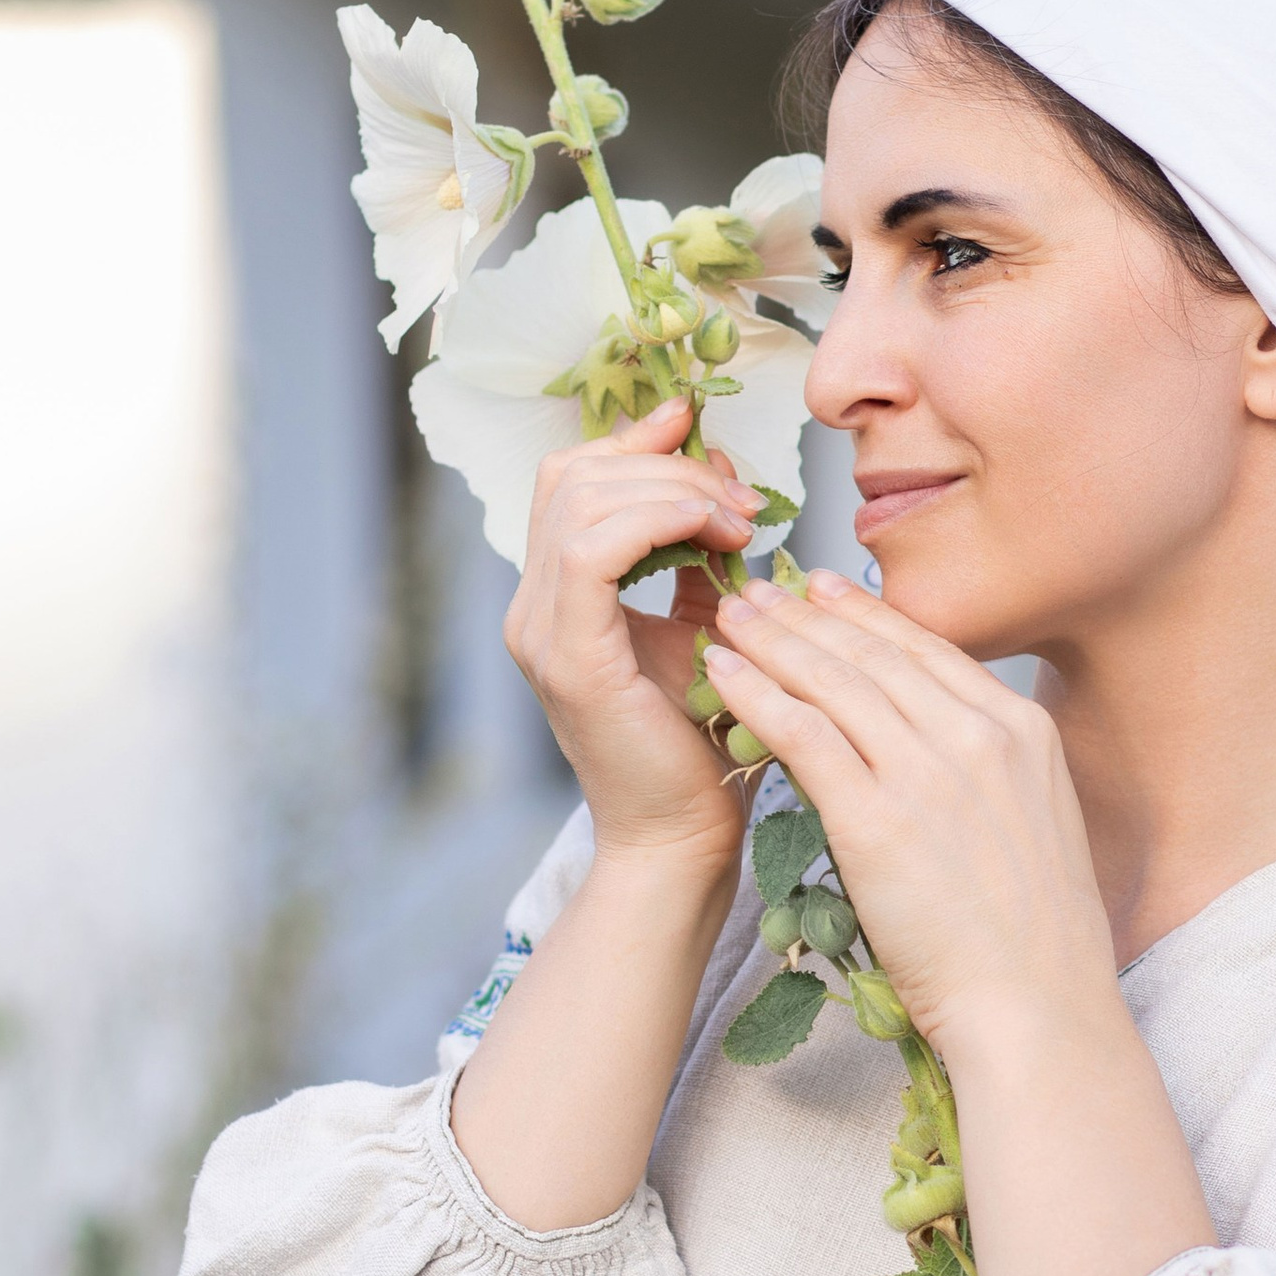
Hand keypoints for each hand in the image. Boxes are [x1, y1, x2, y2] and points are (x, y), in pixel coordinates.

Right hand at [505, 400, 756, 870]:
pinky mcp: (570, 659)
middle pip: (572, 475)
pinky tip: (720, 541)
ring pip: (580, 500)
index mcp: (558, 598)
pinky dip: (659, 523)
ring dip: (673, 491)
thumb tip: (723, 487)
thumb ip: (699, 564)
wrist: (684, 842)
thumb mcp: (705, 629)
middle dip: (666, 464)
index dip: (637, 441)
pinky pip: (591, 550)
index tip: (705, 433)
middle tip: (742, 498)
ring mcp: (541, 633)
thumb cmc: (702, 747)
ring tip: (742, 525)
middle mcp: (533, 609)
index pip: (571, 478)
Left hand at [703, 573, 1214, 1275]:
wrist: (1040, 1009)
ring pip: (833, 680)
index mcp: (1021, 732)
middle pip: (874, 653)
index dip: (865, 616)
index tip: (823, 591)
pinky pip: (804, 734)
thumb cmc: (1034, 944)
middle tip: (757, 589)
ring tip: (725, 616)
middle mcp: (979, 735)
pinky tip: (719, 674)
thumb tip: (944, 757)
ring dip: (770, 640)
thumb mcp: (1032, 829)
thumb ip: (991, 777)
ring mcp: (930, 772)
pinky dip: (755, 695)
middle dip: (806, 615)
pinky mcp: (879, 819)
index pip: (929, 651)